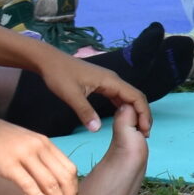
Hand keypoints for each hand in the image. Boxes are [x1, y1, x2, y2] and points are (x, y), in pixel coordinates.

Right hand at [0, 111, 81, 194]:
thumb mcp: (23, 143)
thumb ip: (37, 158)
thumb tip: (47, 178)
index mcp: (45, 143)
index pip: (69, 169)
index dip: (74, 190)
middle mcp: (39, 147)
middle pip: (64, 177)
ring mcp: (24, 155)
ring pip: (50, 182)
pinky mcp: (8, 164)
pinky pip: (29, 184)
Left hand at [33, 50, 151, 133]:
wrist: (48, 60)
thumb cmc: (59, 75)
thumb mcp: (71, 94)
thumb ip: (85, 111)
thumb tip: (97, 130)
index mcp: (111, 81)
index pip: (136, 97)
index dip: (143, 113)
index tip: (145, 130)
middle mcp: (114, 80)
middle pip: (135, 97)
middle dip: (142, 115)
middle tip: (144, 134)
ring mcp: (108, 82)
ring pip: (128, 98)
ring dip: (134, 112)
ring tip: (137, 129)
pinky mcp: (102, 84)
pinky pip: (118, 97)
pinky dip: (124, 108)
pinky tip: (124, 118)